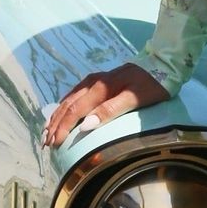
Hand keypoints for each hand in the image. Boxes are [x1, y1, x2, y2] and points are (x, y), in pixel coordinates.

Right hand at [43, 63, 169, 149]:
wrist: (161, 64)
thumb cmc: (151, 84)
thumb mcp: (135, 99)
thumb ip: (110, 110)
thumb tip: (84, 125)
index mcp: (100, 88)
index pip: (75, 111)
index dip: (63, 128)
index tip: (54, 144)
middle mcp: (92, 83)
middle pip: (68, 106)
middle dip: (55, 125)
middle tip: (45, 143)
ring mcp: (94, 80)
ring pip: (69, 100)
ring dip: (57, 116)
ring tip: (47, 131)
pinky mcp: (98, 80)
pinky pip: (75, 94)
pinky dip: (64, 105)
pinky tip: (60, 111)